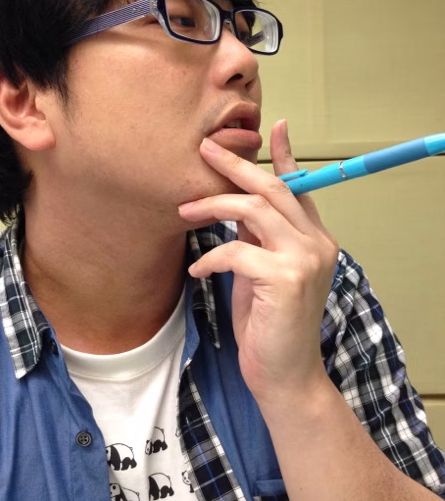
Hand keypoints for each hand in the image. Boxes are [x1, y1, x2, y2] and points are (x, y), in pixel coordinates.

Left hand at [178, 120, 337, 408]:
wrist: (285, 375)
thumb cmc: (269, 325)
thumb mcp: (262, 273)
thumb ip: (257, 238)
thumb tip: (233, 205)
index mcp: (314, 239)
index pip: (299, 188)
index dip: (285, 155)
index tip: (275, 125)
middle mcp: (317, 243)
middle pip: (273, 189)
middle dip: (235, 166)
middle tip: (204, 149)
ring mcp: (305, 260)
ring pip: (255, 210)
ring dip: (213, 206)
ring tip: (183, 212)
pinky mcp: (285, 279)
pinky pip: (236, 251)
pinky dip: (210, 257)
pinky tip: (196, 270)